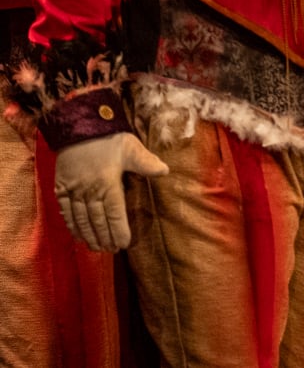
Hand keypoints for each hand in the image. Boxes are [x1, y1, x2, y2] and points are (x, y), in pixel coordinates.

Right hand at [55, 133, 168, 251]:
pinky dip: (72, 226)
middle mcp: (89, 191)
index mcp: (108, 184)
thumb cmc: (109, 139)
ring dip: (89, 235)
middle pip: (97, 220)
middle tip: (111, 251)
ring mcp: (73, 191)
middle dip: (105, 237)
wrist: (78, 128)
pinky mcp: (61, 189)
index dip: (118, 230)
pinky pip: (66, 212)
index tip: (124, 244)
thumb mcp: (131, 148)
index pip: (114, 213)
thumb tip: (166, 171)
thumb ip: (146, 163)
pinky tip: (78, 235)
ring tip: (96, 248)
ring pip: (81, 219)